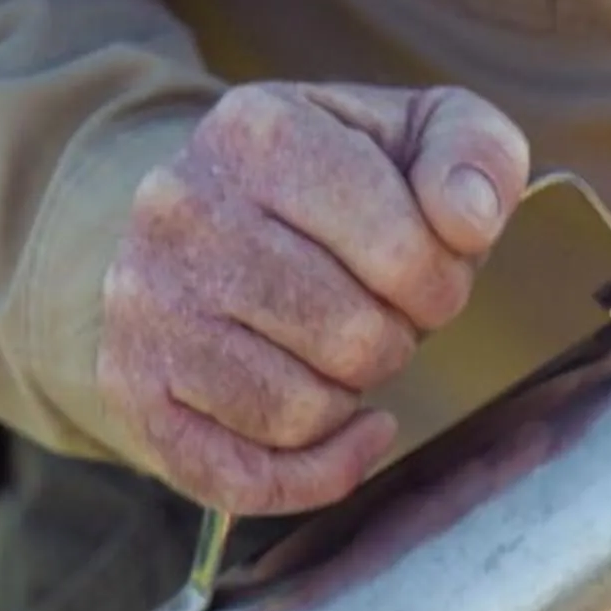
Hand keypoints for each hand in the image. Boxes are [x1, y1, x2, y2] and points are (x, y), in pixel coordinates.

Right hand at [97, 82, 530, 515]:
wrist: (215, 222)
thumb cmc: (342, 191)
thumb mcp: (420, 140)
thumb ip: (476, 153)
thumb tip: (469, 216)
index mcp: (259, 131)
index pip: (403, 253)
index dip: (440, 287)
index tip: (424, 277)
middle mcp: (181, 207)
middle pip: (353, 340)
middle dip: (390, 343)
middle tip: (373, 317)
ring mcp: (145, 303)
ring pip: (299, 412)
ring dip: (344, 400)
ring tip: (332, 355)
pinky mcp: (133, 388)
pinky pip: (245, 479)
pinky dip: (315, 474)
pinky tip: (340, 432)